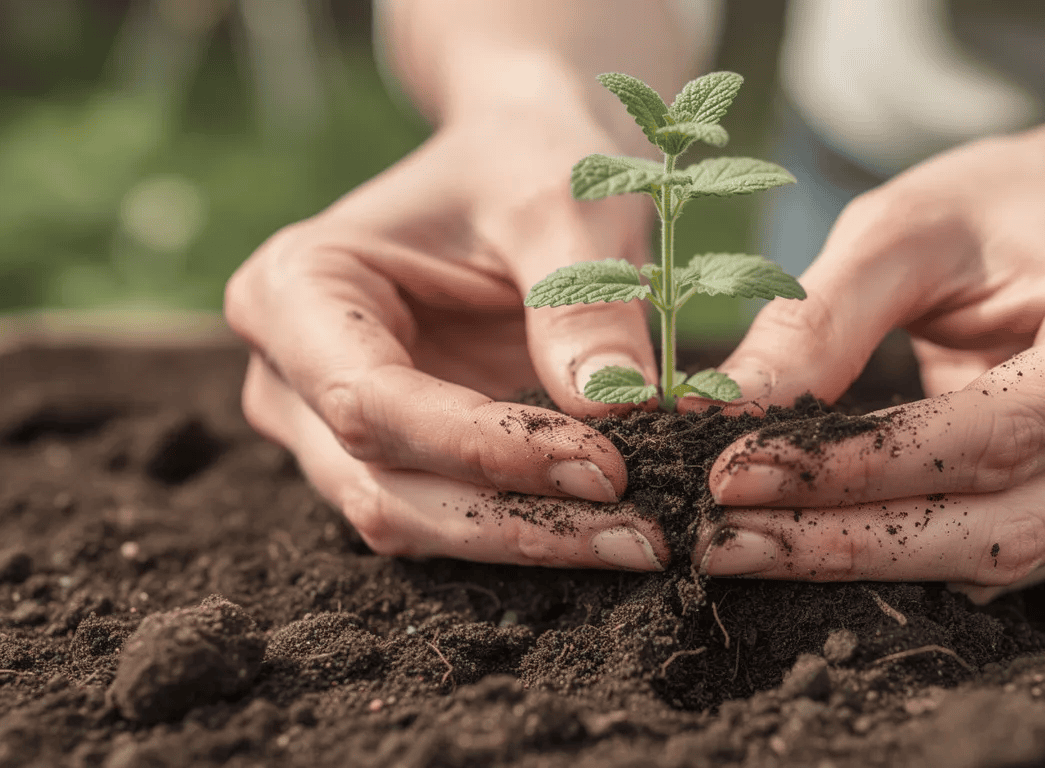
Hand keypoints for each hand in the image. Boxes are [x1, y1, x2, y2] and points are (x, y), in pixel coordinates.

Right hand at [225, 108, 670, 571]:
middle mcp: (290, 373)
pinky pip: (448, 519)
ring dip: (527, 541)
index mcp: (294, 290)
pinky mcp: (392, 456)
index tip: (606, 466)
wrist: (522, 158)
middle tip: (642, 538)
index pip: (373, 403)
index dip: (487, 450)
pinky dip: (529, 531)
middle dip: (514, 522)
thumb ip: (581, 300)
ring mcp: (330, 427)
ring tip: (641, 539)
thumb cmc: (528, 158)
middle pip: (384, 485)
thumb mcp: (563, 203)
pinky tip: (613, 529)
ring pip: (412, 521)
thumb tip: (616, 412)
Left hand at [691, 133, 1044, 600]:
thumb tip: (717, 411)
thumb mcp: (904, 228)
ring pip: (995, 558)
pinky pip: (996, 556)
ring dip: (862, 562)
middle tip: (721, 538)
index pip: (991, 433)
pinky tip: (809, 538)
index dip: (858, 467)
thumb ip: (819, 319)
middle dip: (846, 539)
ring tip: (744, 546)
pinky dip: (899, 555)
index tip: (736, 472)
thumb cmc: (1001, 209)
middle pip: (997, 523)